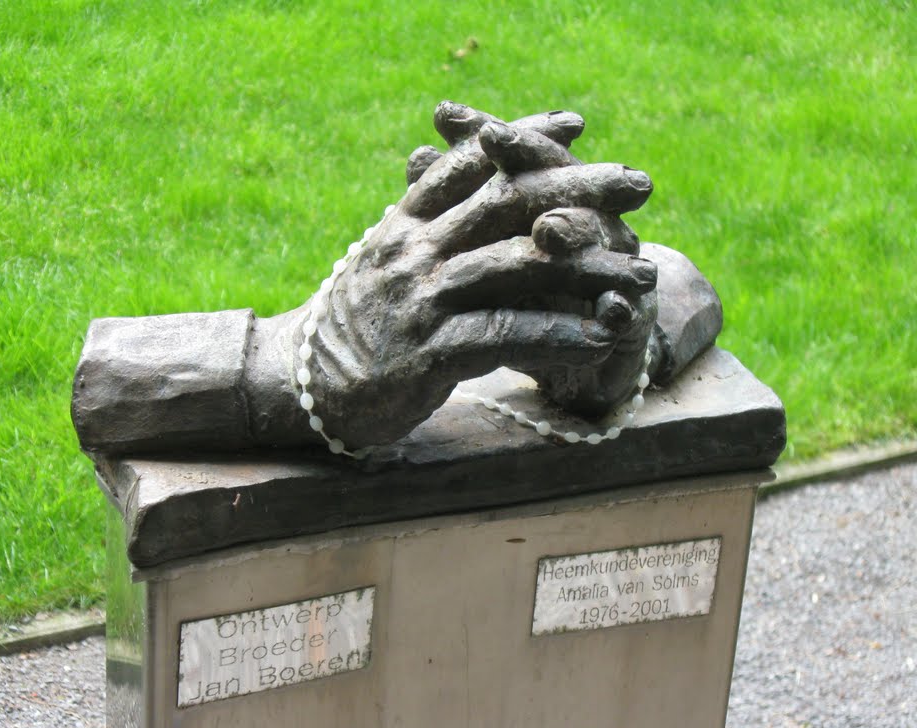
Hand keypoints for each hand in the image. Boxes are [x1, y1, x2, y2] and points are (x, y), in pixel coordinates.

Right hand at [247, 103, 657, 447]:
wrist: (303, 385)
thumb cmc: (356, 325)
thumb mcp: (384, 263)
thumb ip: (424, 226)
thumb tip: (469, 193)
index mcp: (403, 224)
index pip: (469, 164)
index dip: (523, 138)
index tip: (575, 124)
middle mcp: (413, 250)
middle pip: (506, 202)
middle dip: (579, 188)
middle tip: (639, 183)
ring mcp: (420, 298)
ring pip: (517, 266)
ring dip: (588, 269)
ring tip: (642, 276)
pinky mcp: (428, 351)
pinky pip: (505, 335)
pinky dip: (559, 334)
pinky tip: (601, 337)